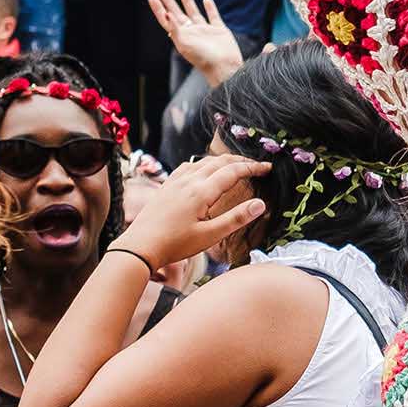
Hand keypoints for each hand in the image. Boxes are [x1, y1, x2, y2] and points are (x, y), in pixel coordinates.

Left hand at [114, 150, 268, 269]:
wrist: (140, 246)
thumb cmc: (175, 244)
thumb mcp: (210, 236)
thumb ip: (236, 218)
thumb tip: (261, 204)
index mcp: (201, 192)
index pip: (232, 172)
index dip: (252, 168)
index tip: (267, 168)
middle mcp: (188, 181)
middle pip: (219, 162)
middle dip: (240, 160)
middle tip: (256, 165)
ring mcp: (175, 182)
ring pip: (203, 161)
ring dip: (222, 160)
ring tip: (234, 166)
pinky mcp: (166, 186)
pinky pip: (188, 166)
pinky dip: (203, 163)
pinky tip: (203, 169)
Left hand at [146, 0, 244, 86]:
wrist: (224, 67)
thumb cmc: (203, 58)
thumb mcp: (184, 43)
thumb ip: (175, 28)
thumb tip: (166, 13)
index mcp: (181, 37)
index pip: (166, 20)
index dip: (158, 9)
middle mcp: (192, 33)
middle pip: (177, 14)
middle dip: (169, 2)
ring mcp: (206, 31)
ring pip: (194, 13)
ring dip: (187, 1)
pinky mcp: (219, 31)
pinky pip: (213, 16)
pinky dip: (210, 8)